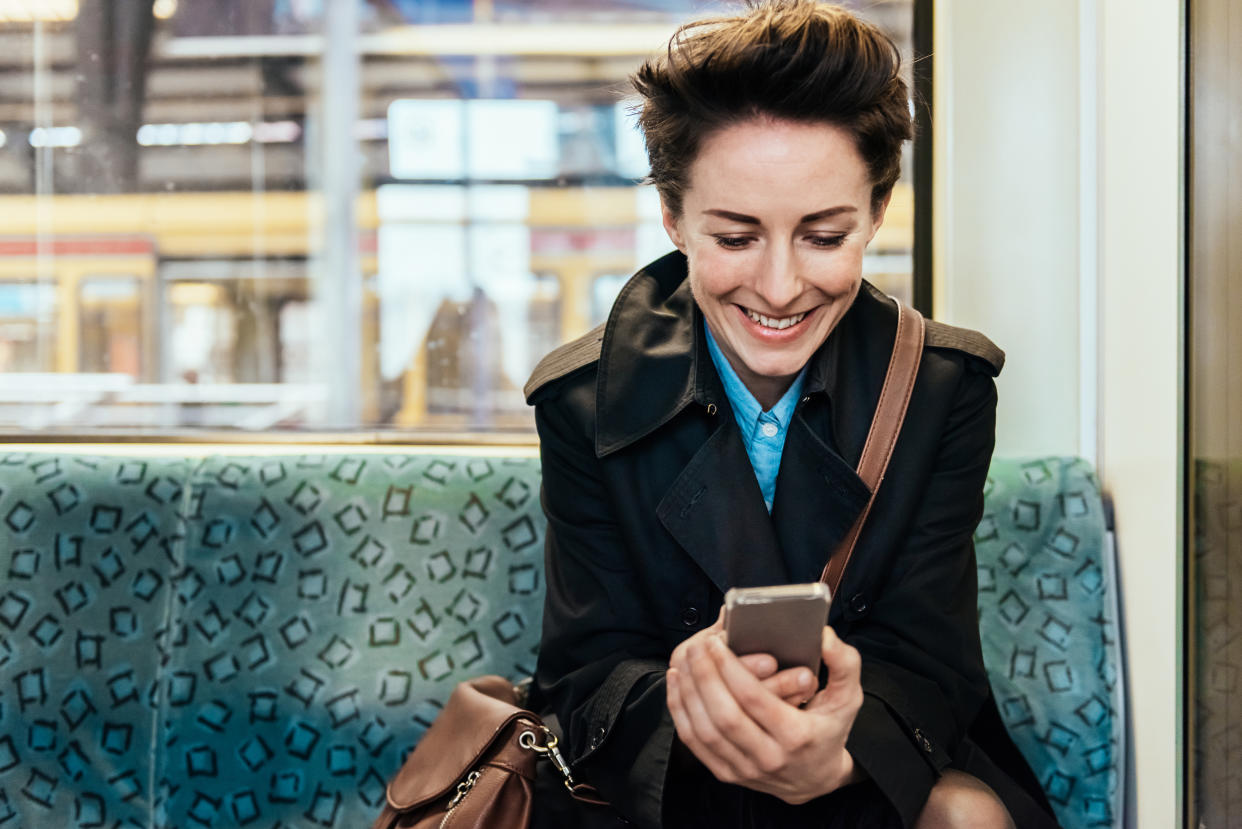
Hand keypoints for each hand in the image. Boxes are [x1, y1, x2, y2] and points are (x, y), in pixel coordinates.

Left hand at [666, 622, 863, 803]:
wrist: (816, 778)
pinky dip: (680, 710)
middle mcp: (769, 758)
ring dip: (688, 691)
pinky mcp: (726, 774)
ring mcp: (744, 770)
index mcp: (797, 736)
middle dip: (705, 676)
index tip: (717, 642)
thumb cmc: (829, 727)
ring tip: (684, 660)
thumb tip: (824, 635)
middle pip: (724, 716)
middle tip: (697, 646)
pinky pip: (694, 742)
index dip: (730, 669)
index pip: (754, 701)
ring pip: (704, 730)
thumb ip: (844, 662)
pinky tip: (678, 682)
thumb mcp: (848, 696)